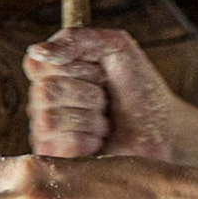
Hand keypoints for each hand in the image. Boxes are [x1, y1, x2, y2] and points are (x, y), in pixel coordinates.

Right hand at [24, 28, 181, 159]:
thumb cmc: (138, 88)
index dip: (81, 66)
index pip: (43, 61)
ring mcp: (44, 131)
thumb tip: (36, 51)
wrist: (162, 128)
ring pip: (52, 118)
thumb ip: (76, 39)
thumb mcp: (115, 47)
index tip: (102, 72)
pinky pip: (63, 143)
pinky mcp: (56, 159)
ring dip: (92, 118)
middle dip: (91, 94)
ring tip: (105, 121)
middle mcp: (40, 101)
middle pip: (48, 91)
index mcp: (49, 71)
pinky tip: (100, 140)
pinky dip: (91, 139)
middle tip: (107, 100)